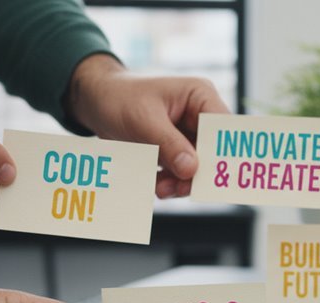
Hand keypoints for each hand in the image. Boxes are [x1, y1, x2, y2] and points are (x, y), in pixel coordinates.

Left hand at [67, 54, 230, 198]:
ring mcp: (189, 134)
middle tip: (178, 188)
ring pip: (199, 167)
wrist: (96, 103)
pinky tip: (157, 183)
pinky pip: (183, 172)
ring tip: (162, 188)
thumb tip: (192, 169)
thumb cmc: (119, 99)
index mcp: (200, 96)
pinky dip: (172, 182)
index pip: (223, 129)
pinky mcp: (177, 149)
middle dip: (198, 174)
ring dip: (183, 182)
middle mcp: (200, 115)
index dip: (221, 153)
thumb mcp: (144, 120)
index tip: (210, 177)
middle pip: (214, 152)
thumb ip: (169, 144)